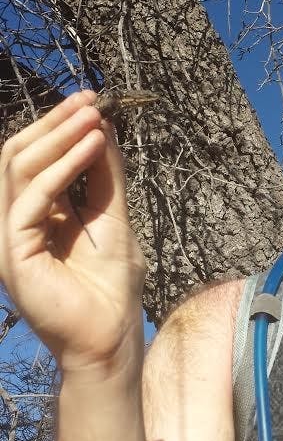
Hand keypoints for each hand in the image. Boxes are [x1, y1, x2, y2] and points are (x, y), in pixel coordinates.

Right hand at [0, 90, 146, 375]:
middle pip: (18, 156)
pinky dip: (62, 168)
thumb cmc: (113, 286)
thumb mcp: (113, 216)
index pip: (35, 158)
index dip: (60, 127)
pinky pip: (31, 199)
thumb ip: (104, 175)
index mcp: (36, 214)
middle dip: (55, 124)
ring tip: (93, 118)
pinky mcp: (14, 253)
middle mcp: (17, 222)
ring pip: (18, 169)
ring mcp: (11, 237)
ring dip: (58, 137)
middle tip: (89, 102)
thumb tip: (102, 125)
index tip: (93, 102)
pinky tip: (92, 147)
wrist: (111, 339)